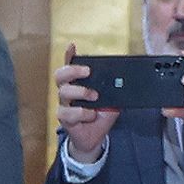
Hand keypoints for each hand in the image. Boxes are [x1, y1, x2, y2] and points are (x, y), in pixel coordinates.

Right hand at [54, 43, 117, 161]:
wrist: (95, 136)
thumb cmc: (101, 115)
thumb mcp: (111, 99)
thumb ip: (113, 89)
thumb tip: (122, 80)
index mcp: (78, 83)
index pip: (70, 66)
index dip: (69, 55)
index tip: (72, 46)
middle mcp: (68, 91)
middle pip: (60, 75)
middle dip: (73, 70)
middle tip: (88, 71)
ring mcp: (64, 105)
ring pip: (63, 92)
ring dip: (81, 92)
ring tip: (94, 97)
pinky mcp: (64, 119)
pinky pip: (68, 113)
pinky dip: (83, 113)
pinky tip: (91, 115)